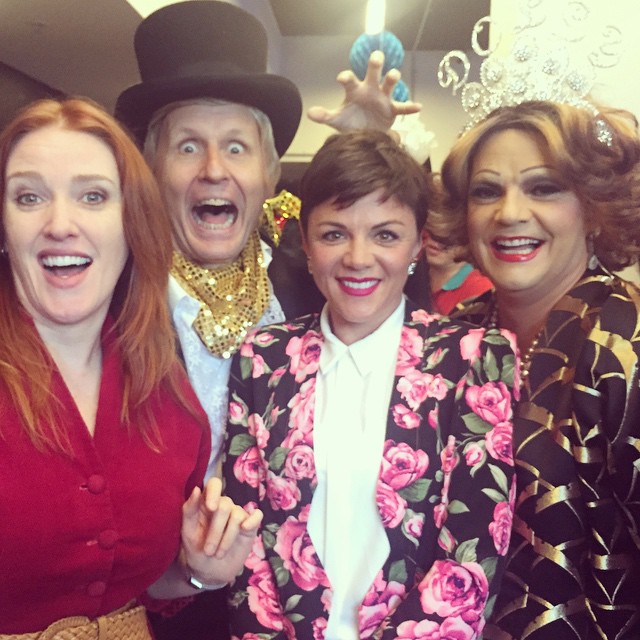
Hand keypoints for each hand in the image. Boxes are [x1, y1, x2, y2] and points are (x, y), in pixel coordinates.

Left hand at [181, 477, 261, 585]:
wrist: (209, 573)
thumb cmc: (196, 549)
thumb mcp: (187, 532)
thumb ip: (189, 510)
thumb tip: (197, 489)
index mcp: (208, 502)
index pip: (214, 484)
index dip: (214, 492)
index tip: (211, 508)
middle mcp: (225, 505)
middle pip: (225, 505)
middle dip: (216, 530)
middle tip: (208, 550)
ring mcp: (238, 515)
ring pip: (237, 516)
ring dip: (227, 539)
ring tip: (218, 554)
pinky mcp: (250, 527)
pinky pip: (257, 516)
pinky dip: (252, 521)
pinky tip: (245, 529)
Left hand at [307, 50, 421, 132]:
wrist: (365, 134)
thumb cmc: (350, 122)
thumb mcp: (337, 120)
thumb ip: (325, 116)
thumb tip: (310, 113)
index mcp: (355, 91)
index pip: (350, 80)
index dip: (346, 77)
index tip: (342, 78)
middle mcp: (370, 89)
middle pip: (373, 72)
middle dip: (375, 63)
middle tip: (376, 57)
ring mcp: (382, 98)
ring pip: (389, 84)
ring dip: (392, 78)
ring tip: (393, 76)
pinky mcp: (392, 110)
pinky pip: (403, 108)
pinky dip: (410, 107)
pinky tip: (418, 107)